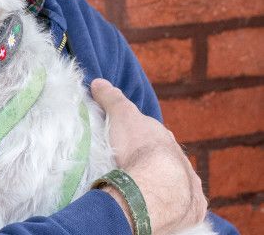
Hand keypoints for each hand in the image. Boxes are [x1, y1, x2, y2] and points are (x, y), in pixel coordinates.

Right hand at [91, 79, 206, 234]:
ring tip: (144, 191)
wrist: (158, 185)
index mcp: (165, 138)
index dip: (140, 136)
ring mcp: (189, 185)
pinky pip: (183, 206)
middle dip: (154, 162)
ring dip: (164, 184)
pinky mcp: (191, 209)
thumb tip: (99, 81)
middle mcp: (182, 160)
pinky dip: (173, 205)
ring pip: (177, 182)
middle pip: (166, 159)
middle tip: (132, 167)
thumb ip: (111, 98)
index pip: (153, 135)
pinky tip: (162, 208)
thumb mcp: (121, 114)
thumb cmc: (138, 147)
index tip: (126, 141)